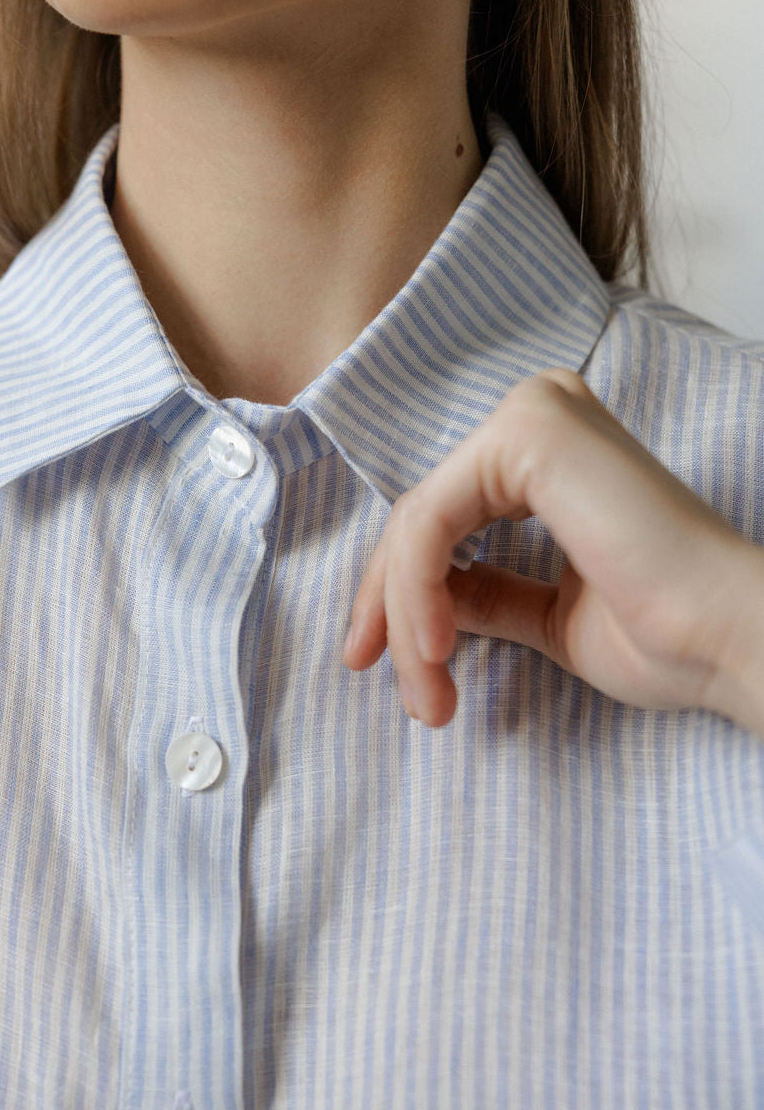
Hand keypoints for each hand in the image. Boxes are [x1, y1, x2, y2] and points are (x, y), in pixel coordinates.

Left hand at [342, 368, 763, 732]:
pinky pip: (432, 521)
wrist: (729, 643)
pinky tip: (435, 649)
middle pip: (420, 516)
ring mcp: (533, 415)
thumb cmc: (666, 636)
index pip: (440, 515)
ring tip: (427, 694)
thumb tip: (423, 597)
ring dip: (407, 616)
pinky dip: (418, 591)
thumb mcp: (547, 615)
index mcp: (548, 451)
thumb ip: (486, 593)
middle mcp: (539, 414)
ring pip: (418, 524)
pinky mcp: (528, 434)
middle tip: (385, 681)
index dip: (397, 592)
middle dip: (389, 607)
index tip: (380, 663)